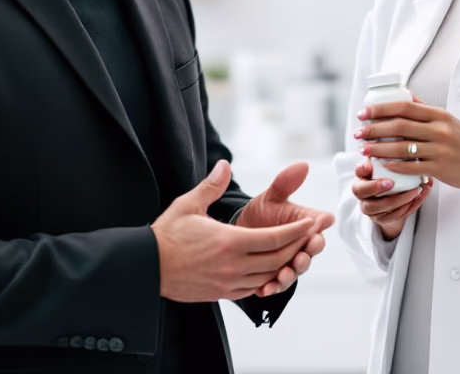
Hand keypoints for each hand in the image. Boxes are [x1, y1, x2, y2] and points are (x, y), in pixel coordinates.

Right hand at [152, 161, 319, 302]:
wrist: (147, 267)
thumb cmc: (167, 235)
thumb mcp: (188, 204)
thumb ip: (211, 185)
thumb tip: (224, 165)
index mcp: (230, 241)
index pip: (275, 238)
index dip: (297, 231)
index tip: (312, 223)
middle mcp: (233, 265)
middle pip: (277, 259)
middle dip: (298, 247)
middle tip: (311, 236)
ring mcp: (228, 282)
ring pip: (268, 276)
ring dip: (285, 265)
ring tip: (296, 252)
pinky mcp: (221, 293)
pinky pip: (253, 288)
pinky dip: (266, 279)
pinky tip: (270, 269)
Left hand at [236, 162, 335, 296]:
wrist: (237, 231)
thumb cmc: (261, 212)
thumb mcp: (272, 196)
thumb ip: (286, 183)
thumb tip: (303, 164)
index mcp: (304, 226)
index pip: (318, 232)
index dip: (317, 235)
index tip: (314, 234)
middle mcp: (299, 246)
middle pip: (309, 255)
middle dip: (306, 258)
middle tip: (301, 257)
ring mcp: (287, 263)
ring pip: (293, 273)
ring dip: (290, 276)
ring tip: (283, 275)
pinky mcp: (272, 277)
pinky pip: (274, 286)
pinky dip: (270, 289)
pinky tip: (263, 291)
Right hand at [351, 157, 430, 241]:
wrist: (392, 203)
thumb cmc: (391, 177)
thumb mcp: (388, 165)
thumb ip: (390, 155)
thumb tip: (400, 140)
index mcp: (362, 176)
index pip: (358, 171)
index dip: (362, 169)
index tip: (370, 166)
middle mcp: (363, 193)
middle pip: (362, 192)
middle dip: (376, 187)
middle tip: (391, 182)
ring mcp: (371, 209)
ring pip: (380, 207)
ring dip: (399, 199)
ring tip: (415, 190)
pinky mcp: (382, 220)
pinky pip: (394, 216)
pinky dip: (409, 207)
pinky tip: (419, 197)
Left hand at [356, 97, 459, 191]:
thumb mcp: (448, 120)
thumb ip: (426, 109)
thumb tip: (405, 95)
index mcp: (438, 115)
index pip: (404, 107)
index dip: (380, 109)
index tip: (363, 113)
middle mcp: (439, 130)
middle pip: (399, 126)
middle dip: (374, 129)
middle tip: (358, 133)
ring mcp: (440, 150)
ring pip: (402, 147)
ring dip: (379, 148)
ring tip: (364, 150)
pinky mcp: (441, 169)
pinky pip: (412, 167)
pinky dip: (395, 166)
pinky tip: (382, 165)